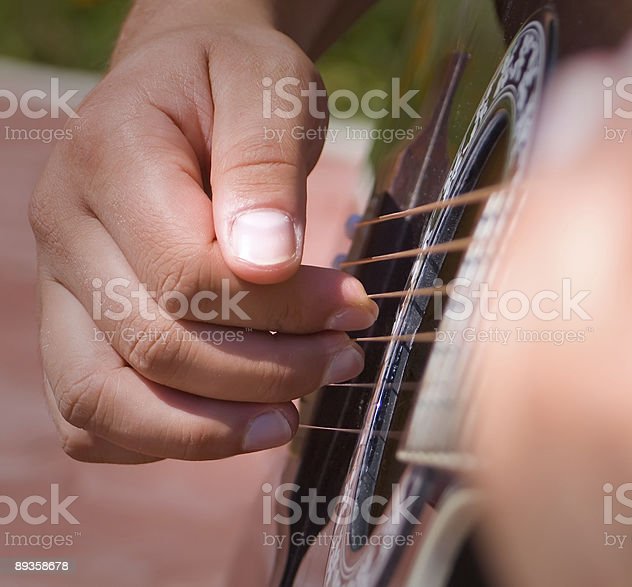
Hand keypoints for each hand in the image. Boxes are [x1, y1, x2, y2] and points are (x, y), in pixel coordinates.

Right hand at [29, 17, 376, 462]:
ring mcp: (62, 287)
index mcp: (107, 160)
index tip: (354, 305)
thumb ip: (265, 167)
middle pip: (152, 346)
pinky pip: (93, 418)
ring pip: (103, 403)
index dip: (281, 310)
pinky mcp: (75, 327)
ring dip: (210, 430)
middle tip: (345, 358)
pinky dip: (162, 439)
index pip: (186, 274)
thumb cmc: (235, 84)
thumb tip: (267, 266)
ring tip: (293, 416)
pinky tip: (240, 420)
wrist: (186, 84)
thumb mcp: (268, 89)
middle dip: (266, 371)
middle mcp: (64, 230)